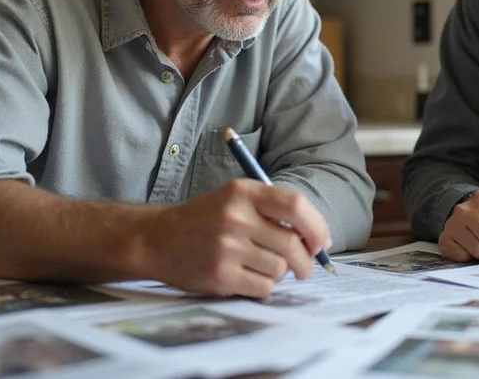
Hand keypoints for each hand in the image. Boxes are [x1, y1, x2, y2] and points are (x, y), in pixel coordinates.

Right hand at [144, 178, 330, 297]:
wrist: (157, 239)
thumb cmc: (205, 219)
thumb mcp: (235, 198)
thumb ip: (273, 210)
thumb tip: (317, 239)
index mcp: (243, 192)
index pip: (295, 205)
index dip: (317, 226)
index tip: (321, 243)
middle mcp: (235, 217)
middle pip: (292, 243)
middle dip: (305, 260)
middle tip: (304, 266)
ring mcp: (226, 247)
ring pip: (280, 269)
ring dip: (280, 273)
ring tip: (263, 267)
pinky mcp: (220, 275)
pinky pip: (263, 287)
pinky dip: (264, 287)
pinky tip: (249, 278)